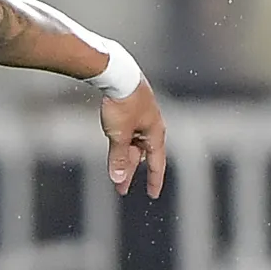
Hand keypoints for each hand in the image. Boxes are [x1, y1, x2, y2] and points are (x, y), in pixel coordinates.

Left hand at [101, 82, 166, 198]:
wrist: (117, 75)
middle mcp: (151, 128)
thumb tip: (118, 178)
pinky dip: (120, 146)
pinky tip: (114, 152)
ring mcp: (140, 120)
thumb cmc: (122, 103)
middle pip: (140, 157)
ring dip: (123, 161)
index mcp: (155, 134)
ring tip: (114, 175)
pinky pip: (126, 136)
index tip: (152, 194)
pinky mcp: (129, 113)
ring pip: (132, 146)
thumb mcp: (119, 134)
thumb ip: (118, 157)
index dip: (154, 180)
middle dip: (129, 173)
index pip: (156, 163)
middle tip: (121, 189)